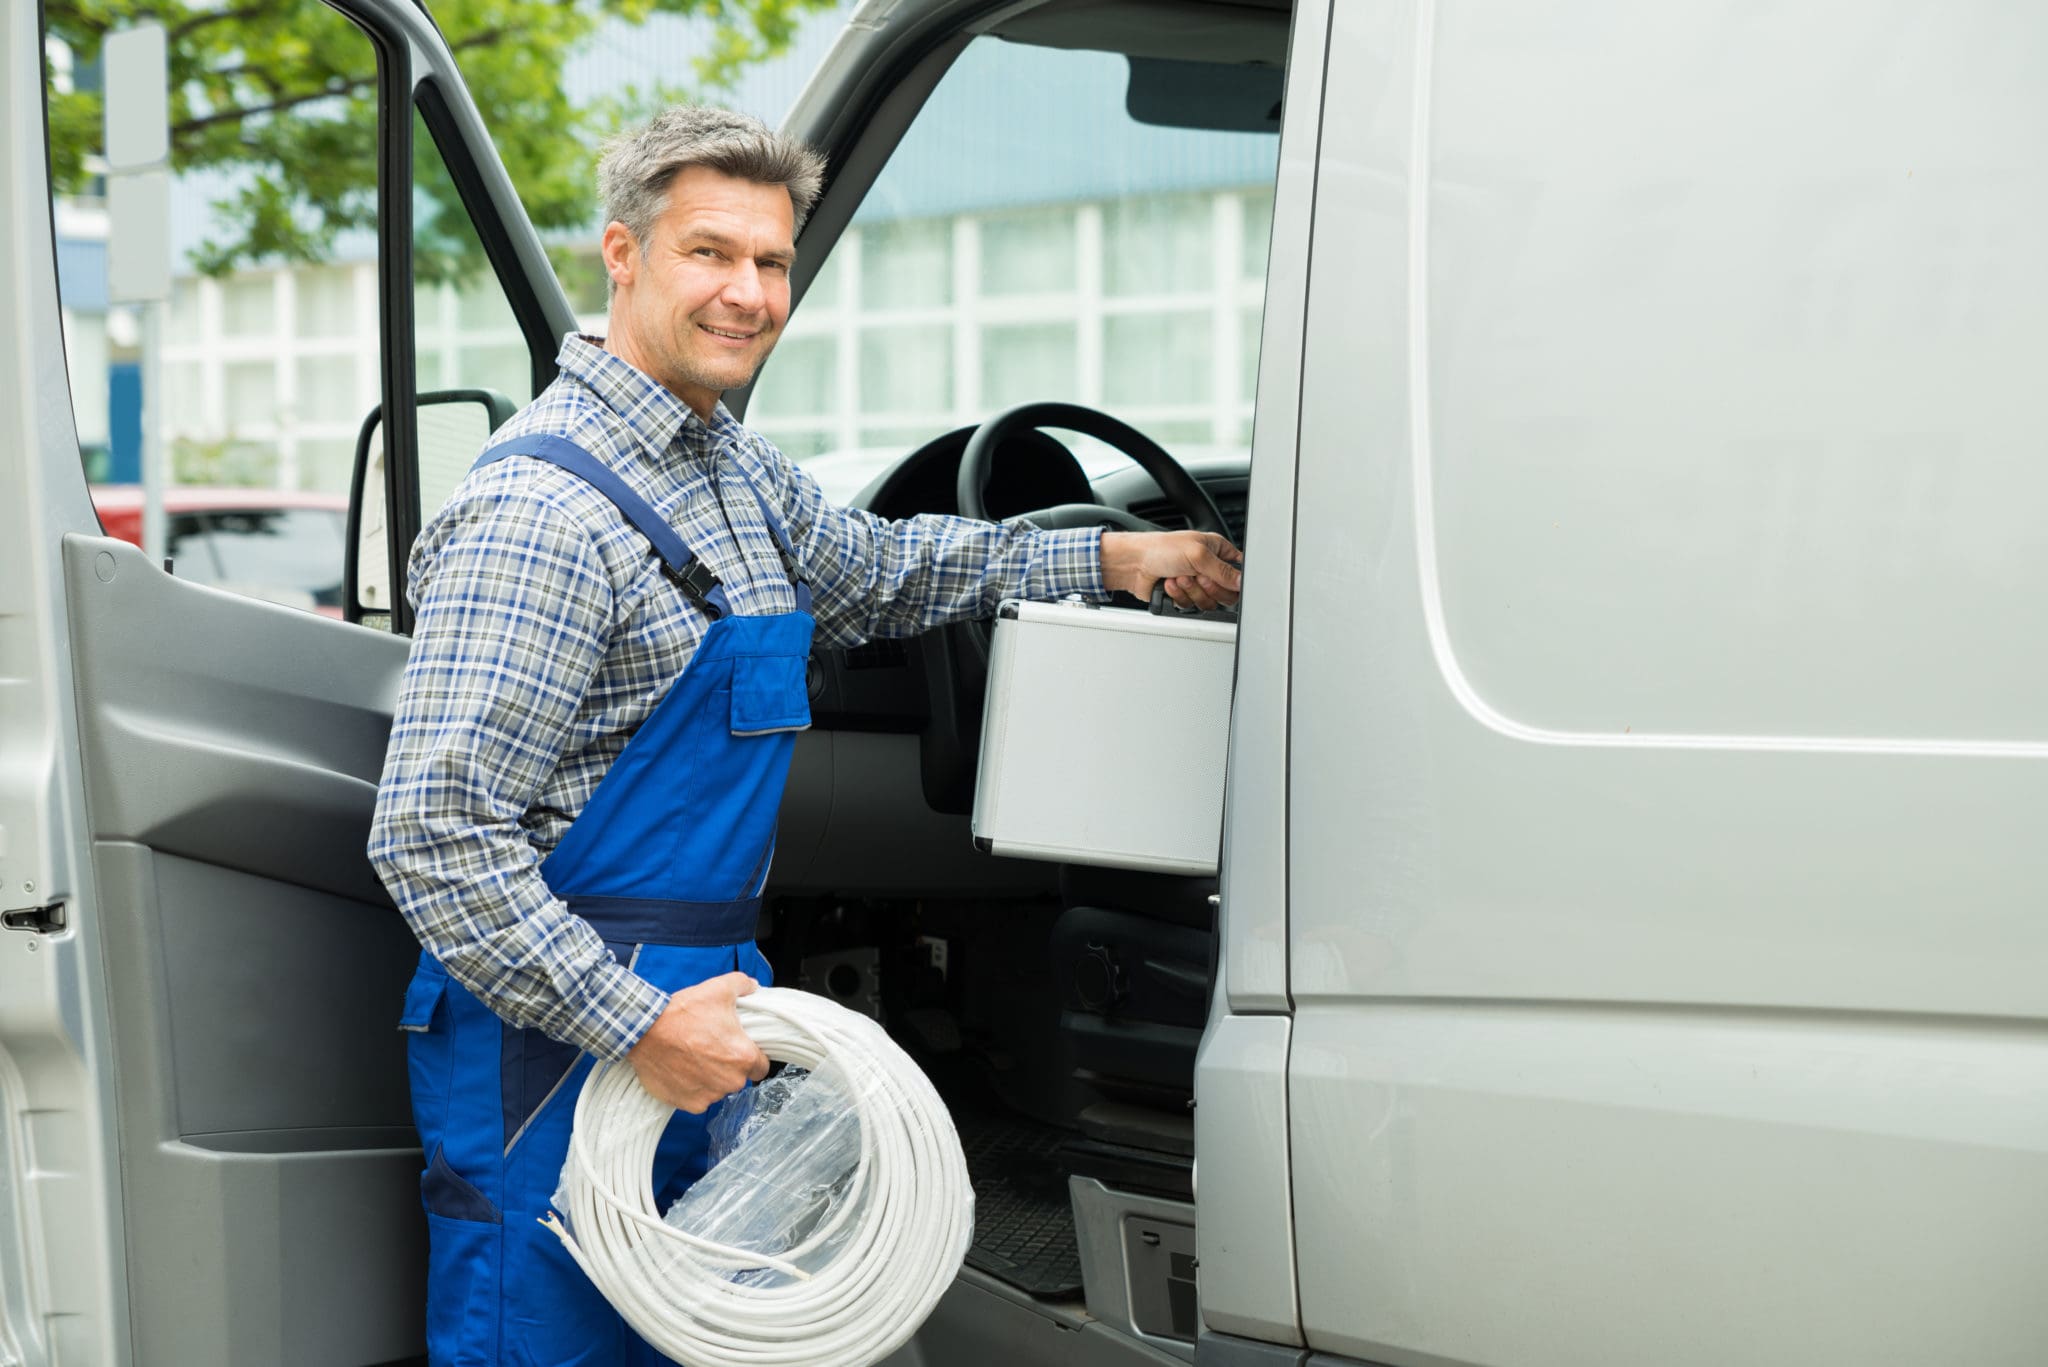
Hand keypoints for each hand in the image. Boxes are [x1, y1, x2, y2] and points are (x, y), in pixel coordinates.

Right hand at [624, 972, 770, 1113]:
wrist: (645, 1032)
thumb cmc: (682, 1013)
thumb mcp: (718, 989)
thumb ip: (742, 984)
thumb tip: (752, 985)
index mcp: (743, 1057)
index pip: (761, 1067)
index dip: (752, 1058)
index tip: (739, 1049)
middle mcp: (730, 1081)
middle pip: (739, 1079)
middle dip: (729, 1067)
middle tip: (711, 1049)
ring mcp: (709, 1095)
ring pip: (718, 1089)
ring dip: (711, 1078)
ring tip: (693, 1058)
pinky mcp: (689, 1104)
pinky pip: (698, 1099)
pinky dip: (692, 1088)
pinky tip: (682, 1070)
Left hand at [1099, 530, 1244, 611]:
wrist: (1134, 563)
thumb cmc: (1161, 549)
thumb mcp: (1198, 555)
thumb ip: (1223, 570)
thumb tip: (1241, 582)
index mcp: (1216, 550)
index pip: (1237, 571)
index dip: (1233, 580)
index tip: (1224, 581)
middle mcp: (1208, 567)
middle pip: (1225, 592)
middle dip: (1208, 587)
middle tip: (1197, 577)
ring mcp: (1195, 583)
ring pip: (1208, 601)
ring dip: (1191, 591)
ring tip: (1179, 578)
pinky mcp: (1183, 596)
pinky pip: (1191, 606)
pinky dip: (1179, 596)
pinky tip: (1170, 584)